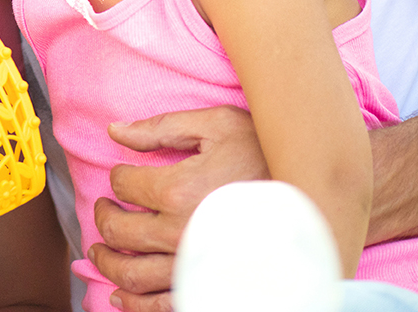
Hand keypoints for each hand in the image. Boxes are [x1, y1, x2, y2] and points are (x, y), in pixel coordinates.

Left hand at [89, 106, 267, 311]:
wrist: (316, 191)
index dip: (117, 177)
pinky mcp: (209, 284)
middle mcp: (182, 231)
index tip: (121, 176)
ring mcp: (195, 263)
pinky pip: (161, 304)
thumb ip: (161, 127)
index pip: (124, 184)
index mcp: (179, 188)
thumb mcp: (216, 124)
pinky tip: (122, 294)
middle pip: (119, 231)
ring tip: (101, 251)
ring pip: (132, 274)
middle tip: (103, 209)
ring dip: (107, 262)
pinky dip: (135, 304)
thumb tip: (115, 131)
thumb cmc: (267, 153)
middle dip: (103, 218)